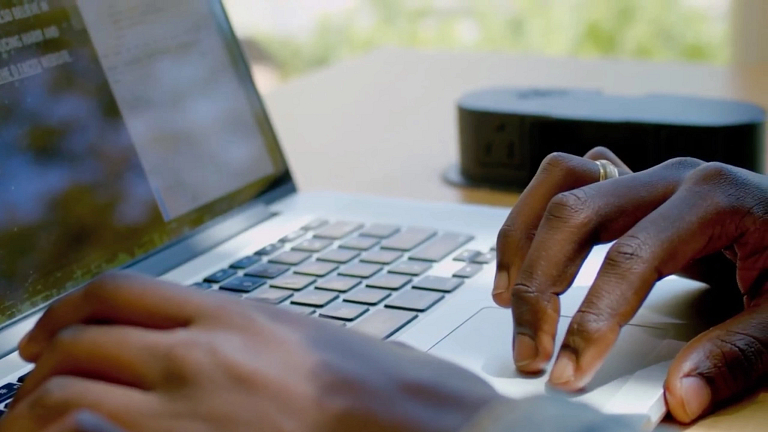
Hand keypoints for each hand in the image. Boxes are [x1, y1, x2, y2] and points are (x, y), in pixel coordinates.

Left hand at [3, 274, 500, 431]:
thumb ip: (233, 331)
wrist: (416, 426)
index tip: (52, 330)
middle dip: (39, 358)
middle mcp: (199, 353)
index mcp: (230, 313)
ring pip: (66, 394)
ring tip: (32, 422)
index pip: (116, 291)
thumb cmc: (375, 386)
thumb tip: (184, 337)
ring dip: (34, 407)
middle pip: (79, 339)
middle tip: (30, 380)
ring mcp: (190, 409)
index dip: (67, 309)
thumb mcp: (297, 335)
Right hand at [493, 148, 767, 422]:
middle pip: (576, 213)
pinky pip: (566, 183)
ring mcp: (646, 177)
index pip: (632, 257)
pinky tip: (525, 260)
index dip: (593, 317)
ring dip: (523, 242)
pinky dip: (534, 218)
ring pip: (559, 185)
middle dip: (540, 286)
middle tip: (532, 349)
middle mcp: (670, 178)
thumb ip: (738, 353)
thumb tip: (681, 396)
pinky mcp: (630, 187)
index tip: (570, 368)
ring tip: (509, 299)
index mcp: (712, 198)